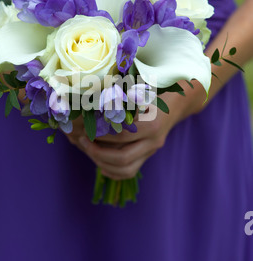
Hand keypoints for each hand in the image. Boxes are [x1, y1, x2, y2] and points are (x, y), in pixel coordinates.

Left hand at [76, 82, 205, 179]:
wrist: (177, 102)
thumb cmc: (154, 89)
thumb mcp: (141, 88)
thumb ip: (121, 94)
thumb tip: (92, 100)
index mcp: (151, 124)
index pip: (121, 137)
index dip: (100, 135)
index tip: (84, 128)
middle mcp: (153, 141)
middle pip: (122, 158)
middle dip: (97, 152)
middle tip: (82, 140)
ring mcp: (151, 150)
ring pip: (126, 169)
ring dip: (103, 163)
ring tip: (88, 151)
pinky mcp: (147, 155)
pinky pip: (130, 172)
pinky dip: (113, 172)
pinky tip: (100, 165)